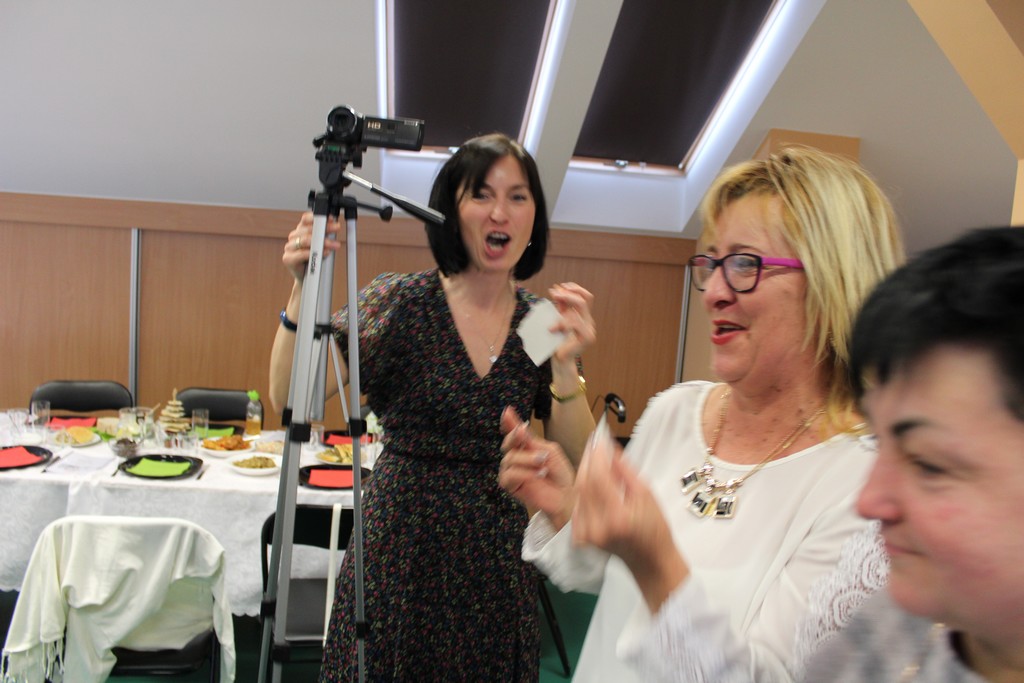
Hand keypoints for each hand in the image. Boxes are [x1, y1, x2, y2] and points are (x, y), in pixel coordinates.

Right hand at [283, 211, 341, 281]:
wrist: (308, 278)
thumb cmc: (315, 259)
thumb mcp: (322, 244)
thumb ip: (325, 234)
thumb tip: (333, 223)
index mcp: (300, 230)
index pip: (306, 219)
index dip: (318, 217)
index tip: (331, 218)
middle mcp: (293, 237)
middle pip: (308, 229)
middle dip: (325, 229)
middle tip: (337, 229)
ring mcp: (289, 247)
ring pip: (305, 240)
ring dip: (322, 242)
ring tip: (333, 245)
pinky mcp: (288, 259)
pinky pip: (301, 254)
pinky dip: (313, 253)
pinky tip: (323, 253)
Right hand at [498, 407, 575, 528]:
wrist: (566, 495)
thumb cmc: (560, 473)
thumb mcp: (549, 451)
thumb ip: (531, 441)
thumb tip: (519, 427)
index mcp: (526, 447)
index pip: (514, 433)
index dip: (509, 423)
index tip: (507, 411)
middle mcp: (516, 458)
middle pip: (507, 444)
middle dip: (515, 437)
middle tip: (523, 433)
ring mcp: (512, 471)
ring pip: (509, 459)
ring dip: (527, 459)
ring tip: (543, 464)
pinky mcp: (511, 486)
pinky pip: (510, 475)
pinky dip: (524, 473)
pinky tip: (538, 474)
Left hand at [547, 283, 595, 362]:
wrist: (560, 360)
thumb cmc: (557, 341)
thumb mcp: (558, 320)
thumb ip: (560, 307)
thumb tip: (556, 289)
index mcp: (584, 317)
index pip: (585, 296)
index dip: (573, 289)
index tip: (559, 287)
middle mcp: (589, 321)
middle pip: (585, 299)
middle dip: (569, 293)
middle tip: (555, 293)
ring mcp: (590, 329)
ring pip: (580, 309)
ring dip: (564, 308)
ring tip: (551, 315)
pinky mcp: (587, 337)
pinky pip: (575, 323)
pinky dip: (562, 323)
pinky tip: (552, 329)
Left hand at [572, 427, 688, 610]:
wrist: (649, 561)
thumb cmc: (654, 528)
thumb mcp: (646, 494)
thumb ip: (624, 470)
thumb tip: (608, 448)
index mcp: (617, 517)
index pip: (598, 477)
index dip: (596, 455)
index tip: (599, 439)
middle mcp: (597, 527)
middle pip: (583, 483)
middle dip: (588, 460)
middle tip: (596, 444)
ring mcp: (586, 534)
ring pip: (578, 493)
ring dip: (586, 473)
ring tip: (597, 461)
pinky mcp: (580, 537)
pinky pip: (577, 504)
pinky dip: (583, 490)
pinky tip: (594, 482)